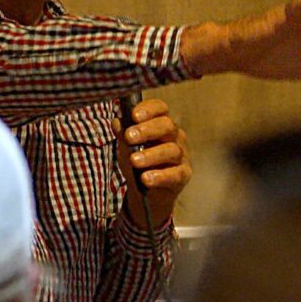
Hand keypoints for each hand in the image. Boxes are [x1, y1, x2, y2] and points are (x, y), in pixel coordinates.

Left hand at [119, 98, 190, 228]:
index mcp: (161, 124)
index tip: (134, 115)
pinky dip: (160, 176)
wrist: (145, 193)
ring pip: (171, 150)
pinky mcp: (183, 174)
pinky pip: (175, 174)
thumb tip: (117, 122)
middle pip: (167, 126)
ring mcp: (181, 155)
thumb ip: (122, 135)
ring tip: (134, 161)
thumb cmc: (138, 164)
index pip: (160, 108)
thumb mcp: (126, 148)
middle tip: (129, 137)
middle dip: (147, 130)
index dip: (149, 109)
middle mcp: (175, 136)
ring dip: (151, 155)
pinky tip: (146, 178)